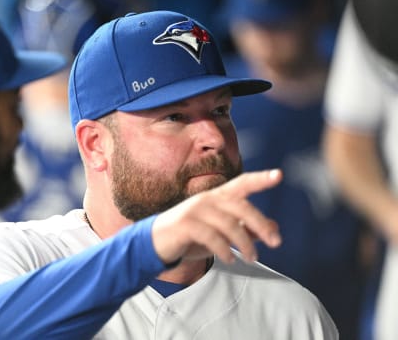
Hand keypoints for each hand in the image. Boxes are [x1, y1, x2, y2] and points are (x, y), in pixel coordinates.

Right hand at [152, 169, 282, 263]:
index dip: (260, 179)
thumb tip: (273, 228)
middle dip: (260, 223)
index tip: (278, 175)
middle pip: (241, 206)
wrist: (156, 243)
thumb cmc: (191, 236)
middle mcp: (208, 199)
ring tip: (252, 259)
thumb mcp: (222, 233)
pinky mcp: (185, 225)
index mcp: (217, 197)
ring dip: (244, 243)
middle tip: (275, 242)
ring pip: (229, 223)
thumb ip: (246, 229)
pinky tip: (230, 259)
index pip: (242, 183)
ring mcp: (195, 211)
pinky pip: (211, 236)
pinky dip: (224, 250)